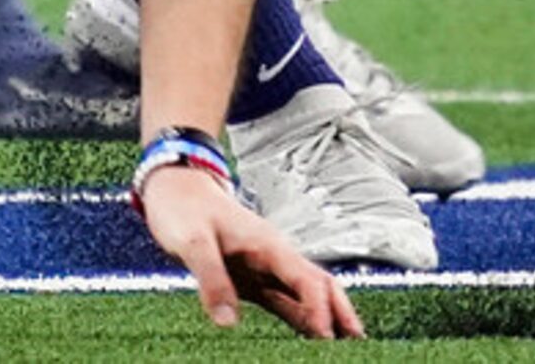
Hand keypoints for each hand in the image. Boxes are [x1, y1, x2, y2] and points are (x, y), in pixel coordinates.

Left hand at [139, 164, 363, 337]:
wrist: (174, 187)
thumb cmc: (183, 209)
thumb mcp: (192, 241)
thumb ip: (211, 279)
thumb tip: (227, 322)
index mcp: (268, 245)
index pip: (307, 280)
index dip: (320, 310)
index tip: (326, 338)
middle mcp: (274, 257)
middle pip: (321, 287)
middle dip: (341, 314)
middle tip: (360, 345)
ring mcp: (266, 268)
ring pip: (307, 296)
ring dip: (325, 320)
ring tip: (344, 349)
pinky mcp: (253, 278)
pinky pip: (285, 301)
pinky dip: (302, 320)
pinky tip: (310, 339)